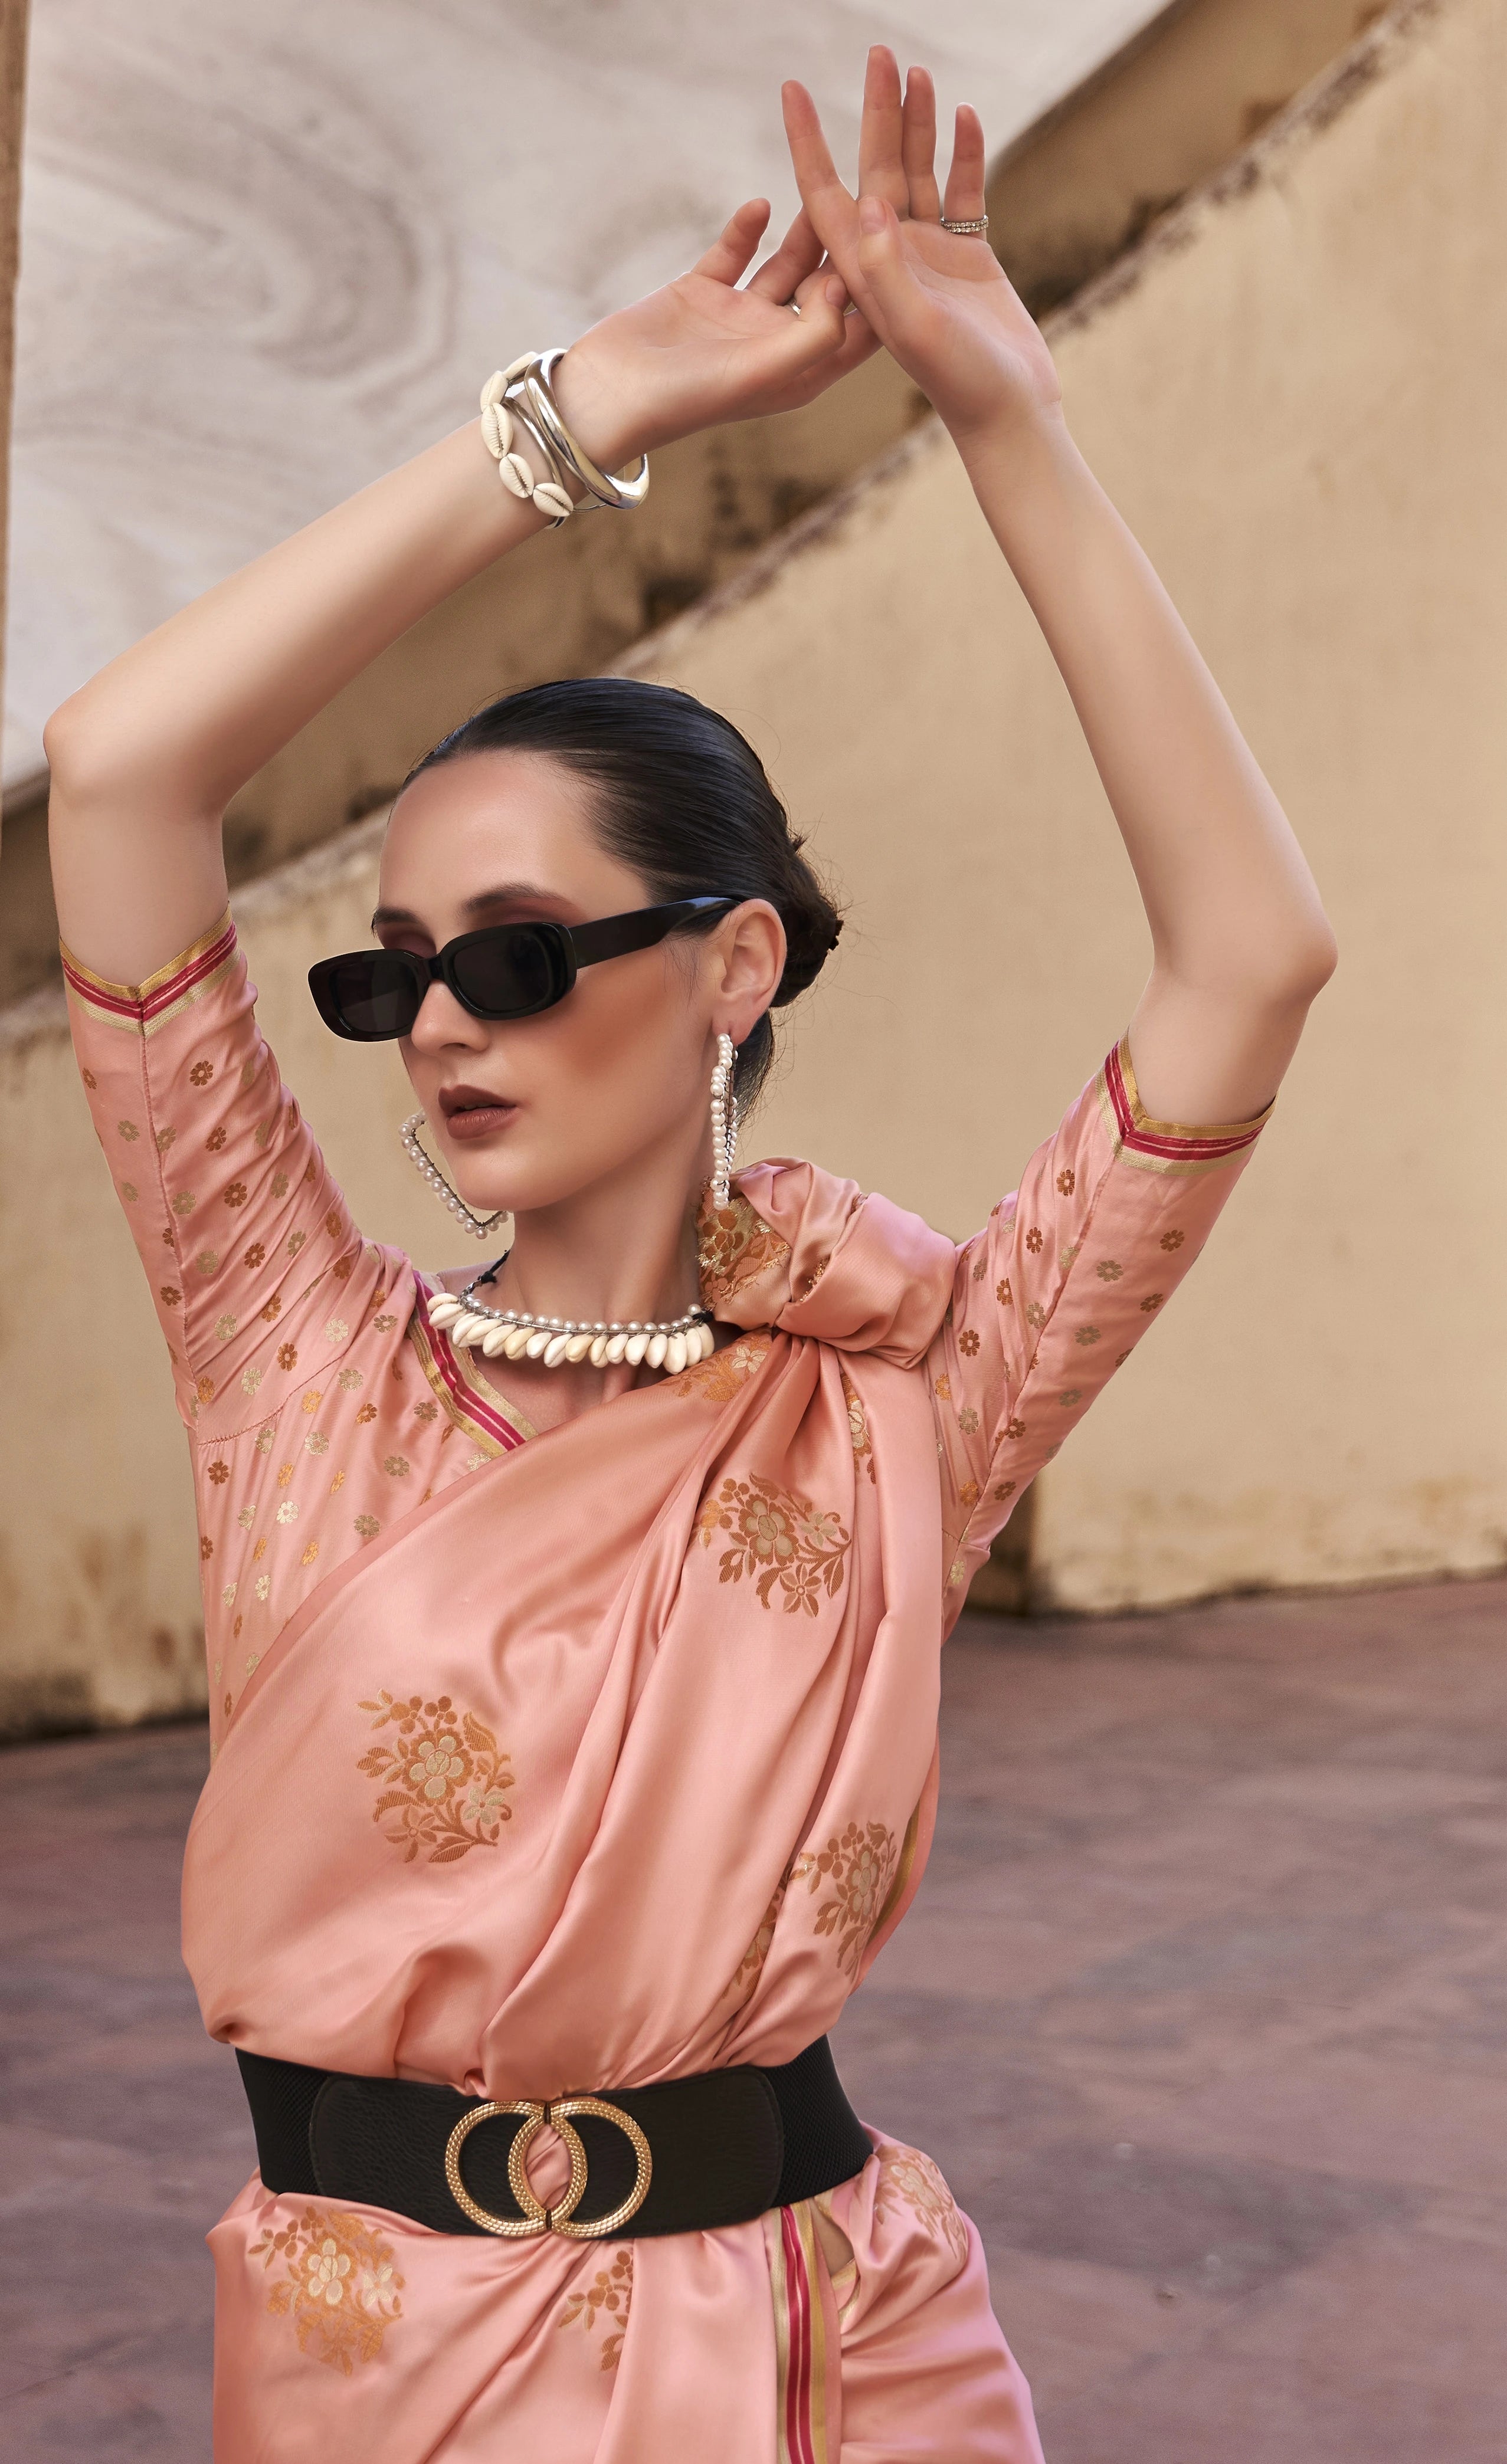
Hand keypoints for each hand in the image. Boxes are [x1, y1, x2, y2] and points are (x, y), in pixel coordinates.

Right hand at [552, 202, 877, 468]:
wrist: (605, 399)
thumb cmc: (686, 400)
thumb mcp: (763, 372)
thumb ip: (814, 333)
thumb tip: (847, 283)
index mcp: (803, 374)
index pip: (861, 329)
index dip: (886, 289)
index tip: (906, 244)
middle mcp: (777, 345)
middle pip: (828, 287)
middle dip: (850, 246)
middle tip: (877, 192)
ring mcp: (740, 318)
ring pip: (787, 262)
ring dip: (806, 227)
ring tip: (827, 183)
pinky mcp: (701, 293)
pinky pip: (735, 251)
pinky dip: (746, 228)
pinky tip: (762, 202)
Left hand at [782, 50, 1060, 451]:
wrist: (1009, 411)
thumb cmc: (961, 383)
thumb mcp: (917, 328)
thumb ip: (887, 271)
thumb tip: (866, 204)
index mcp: (862, 276)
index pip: (825, 197)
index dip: (808, 144)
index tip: (793, 91)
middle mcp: (889, 260)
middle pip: (874, 171)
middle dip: (875, 112)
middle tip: (877, 53)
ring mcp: (928, 257)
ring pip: (917, 175)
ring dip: (916, 125)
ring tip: (916, 72)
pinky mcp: (967, 258)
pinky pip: (961, 194)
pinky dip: (963, 156)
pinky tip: (963, 115)